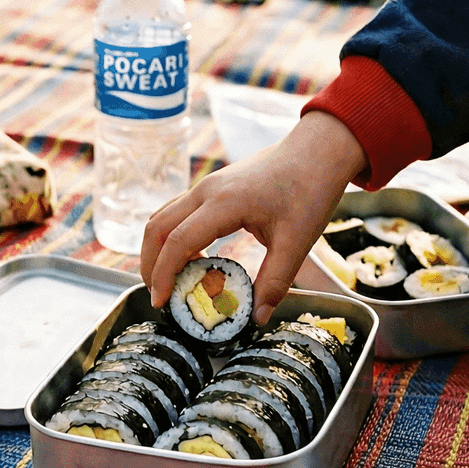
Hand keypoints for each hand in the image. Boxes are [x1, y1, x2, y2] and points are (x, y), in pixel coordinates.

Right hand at [140, 110, 365, 321]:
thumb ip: (275, 281)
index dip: (164, 274)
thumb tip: (257, 317)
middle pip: (157, 227)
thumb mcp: (297, 241)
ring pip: (163, 217)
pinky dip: (172, 236)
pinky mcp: (213, 187)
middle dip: (150, 264)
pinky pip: (178, 211)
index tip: (162, 302)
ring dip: (158, 249)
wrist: (318, 150)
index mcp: (224, 203)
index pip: (179, 241)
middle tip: (158, 296)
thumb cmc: (310, 189)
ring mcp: (207, 186)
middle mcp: (206, 191)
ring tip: (169, 281)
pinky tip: (192, 258)